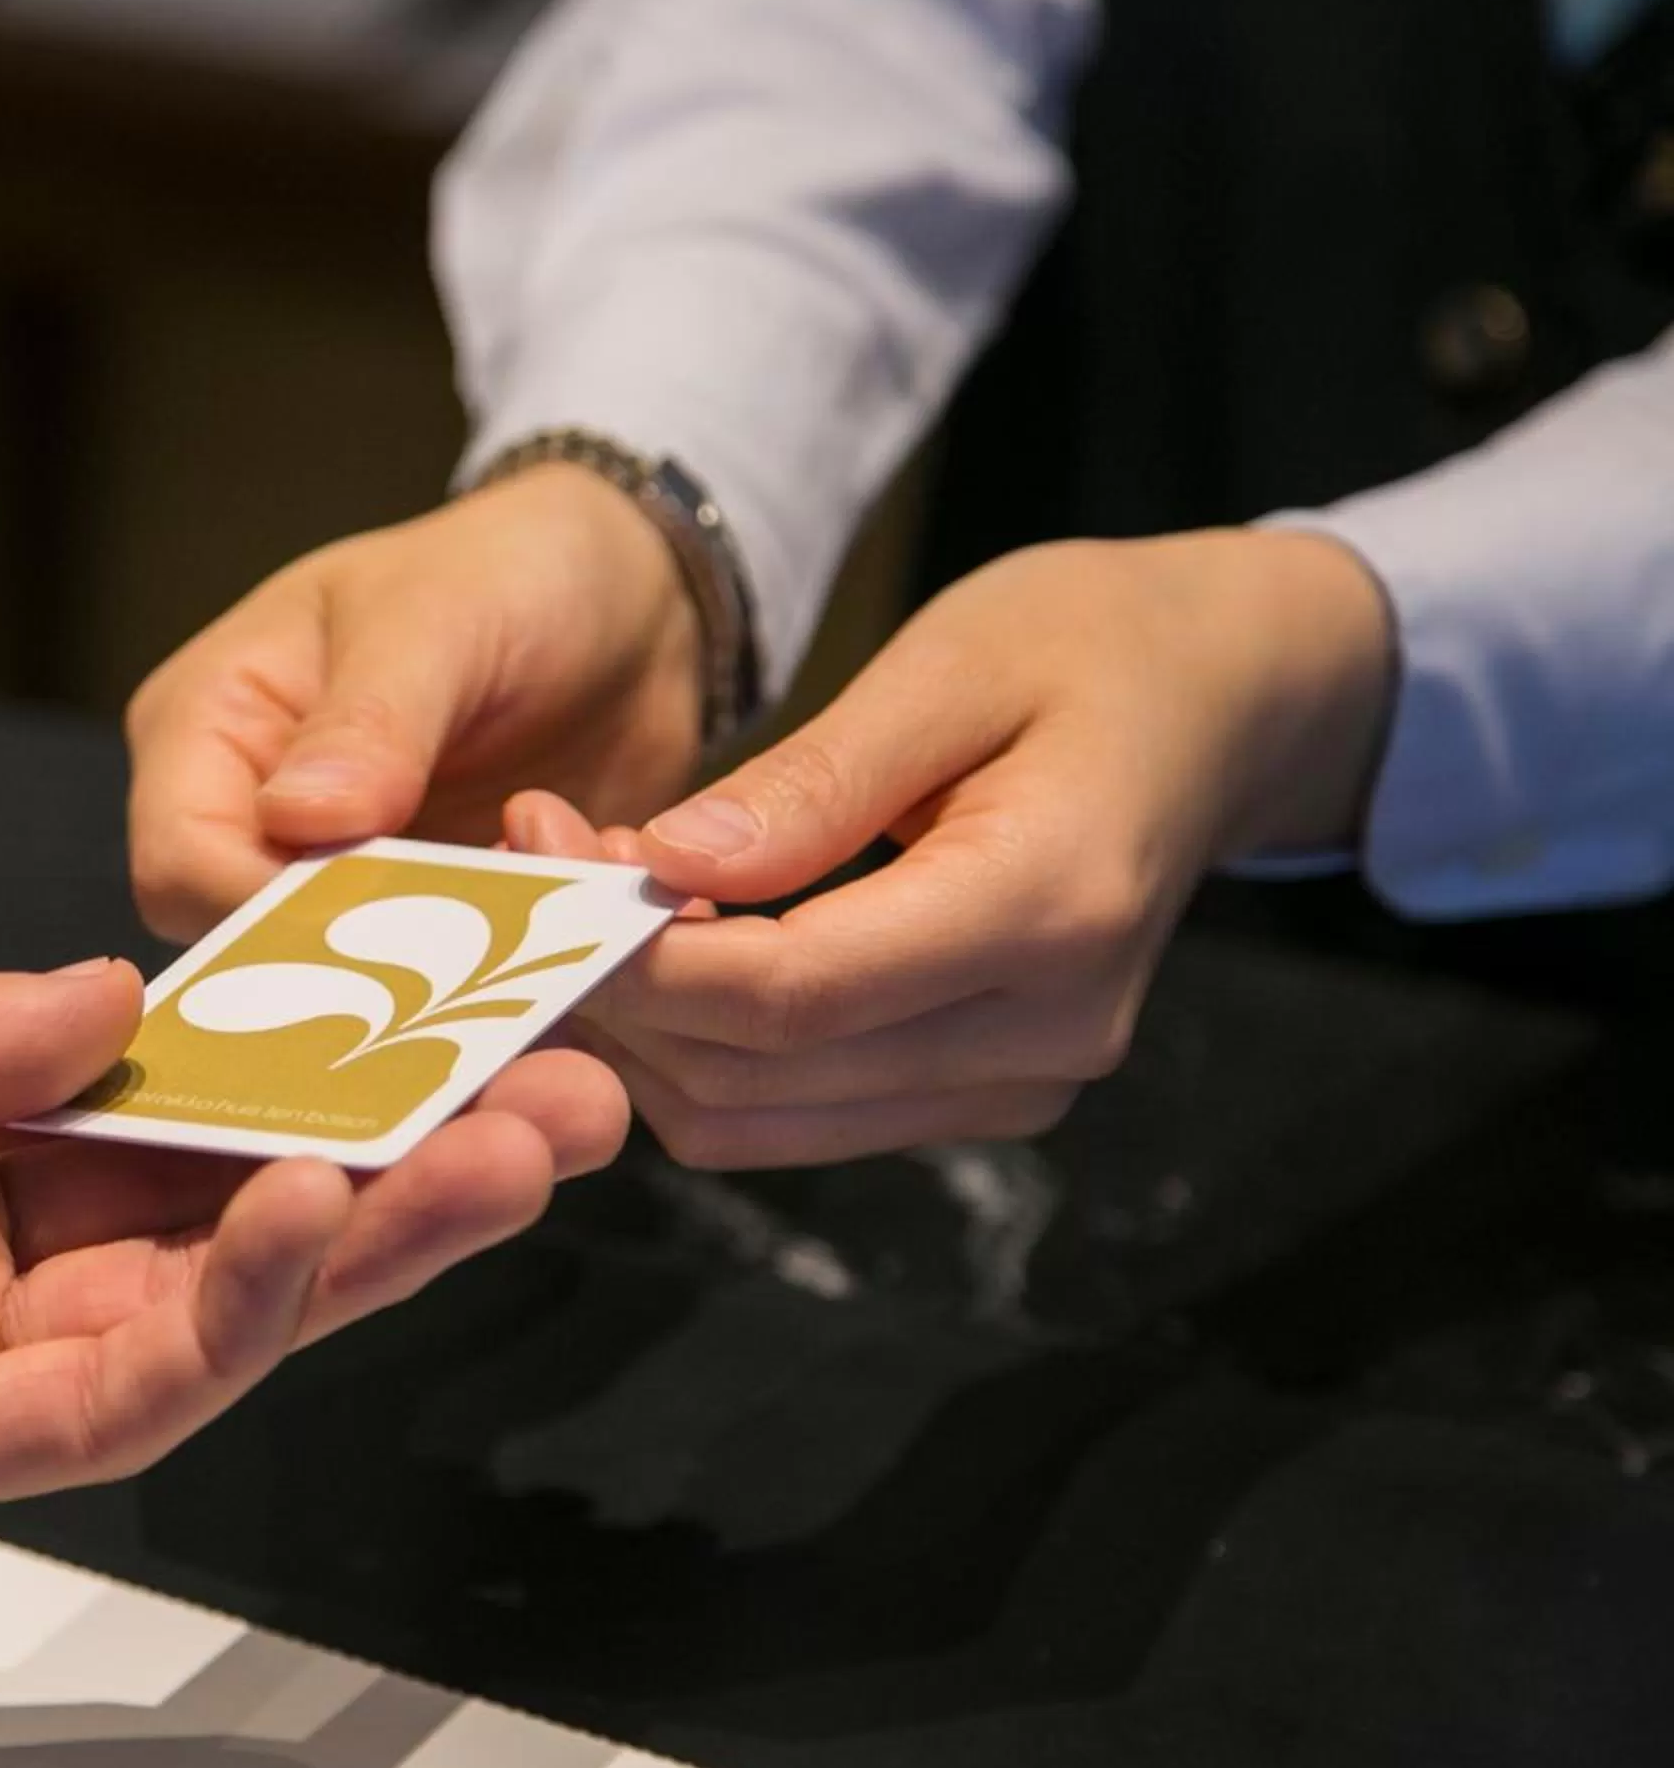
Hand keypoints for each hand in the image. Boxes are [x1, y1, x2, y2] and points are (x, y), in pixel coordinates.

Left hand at [0, 873, 625, 1604]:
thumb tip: (118, 1000)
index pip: (148, 1075)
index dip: (299, 1040)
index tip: (440, 979)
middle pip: (211, 1197)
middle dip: (393, 1145)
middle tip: (568, 1083)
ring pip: (195, 1309)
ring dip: (362, 1234)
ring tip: (517, 1146)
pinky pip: (94, 1400)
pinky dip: (217, 1323)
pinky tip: (313, 1231)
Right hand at [126, 463, 702, 939]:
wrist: (626, 595)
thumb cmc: (506, 569)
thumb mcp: (437, 617)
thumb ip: (370, 720)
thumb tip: (298, 817)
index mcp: (208, 726)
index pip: (181, 864)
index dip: (263, 916)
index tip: (381, 929)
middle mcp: (251, 817)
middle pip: (249, 949)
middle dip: (357, 970)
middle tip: (473, 968)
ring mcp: (337, 878)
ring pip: (345, 987)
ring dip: (443, 984)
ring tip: (544, 944)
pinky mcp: (421, 920)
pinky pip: (435, 988)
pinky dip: (500, 981)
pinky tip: (573, 944)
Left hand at [508, 530, 1395, 1167]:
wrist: (1227, 703)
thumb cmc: (1093, 645)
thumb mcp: (949, 663)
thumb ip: (807, 785)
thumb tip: (657, 871)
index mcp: (1049, 910)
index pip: (792, 997)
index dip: (641, 958)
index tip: (544, 860)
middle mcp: (1045, 1033)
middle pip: (758, 1078)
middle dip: (618, 991)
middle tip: (541, 858)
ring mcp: (1023, 1082)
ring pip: (759, 1122)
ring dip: (647, 1031)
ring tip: (593, 893)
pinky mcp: (987, 1091)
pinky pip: (800, 1111)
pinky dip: (708, 1046)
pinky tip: (672, 939)